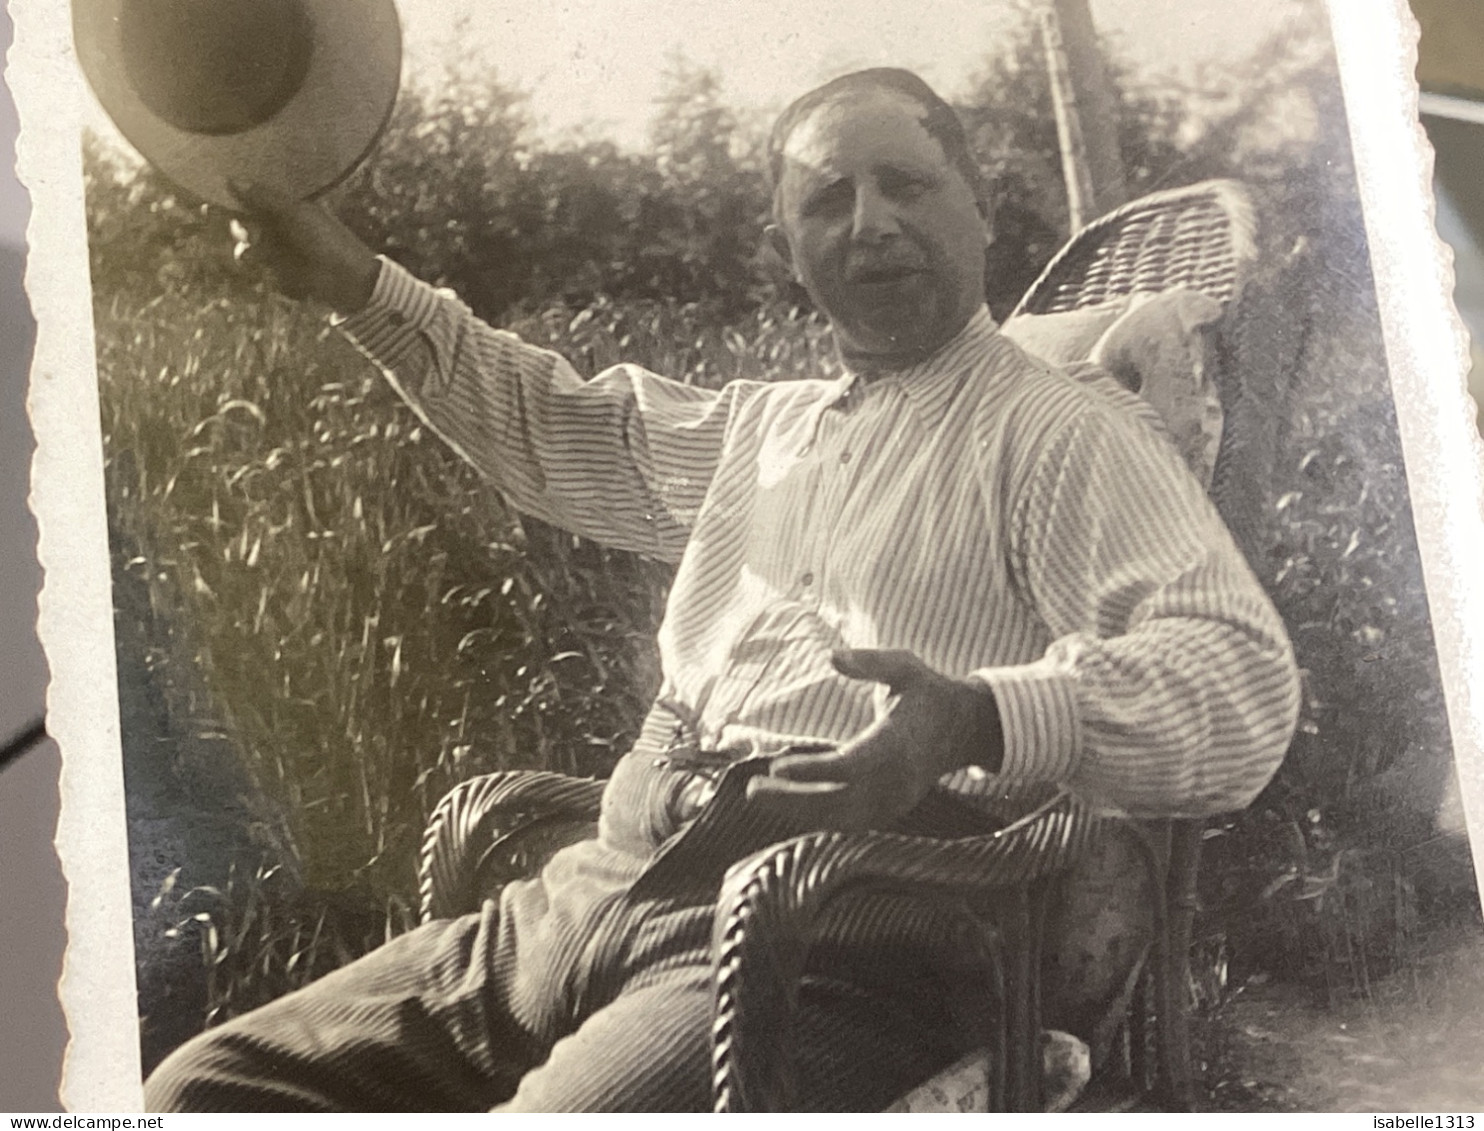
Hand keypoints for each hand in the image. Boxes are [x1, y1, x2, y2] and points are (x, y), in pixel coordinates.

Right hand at [227, 180, 379, 312]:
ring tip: (265, 258)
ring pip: (251, 252)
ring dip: (254, 256)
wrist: (351, 281)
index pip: (252, 199)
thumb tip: (231, 179)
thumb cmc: (327, 240)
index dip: (232, 201)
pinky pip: (267, 275)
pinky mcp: (284, 276)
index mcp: (287, 207)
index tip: (210, 202)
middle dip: (243, 231)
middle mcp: (281, 227)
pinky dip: (275, 277)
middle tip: (251, 235)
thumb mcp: (296, 214)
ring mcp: (282, 253)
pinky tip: (289, 277)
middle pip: (245, 226)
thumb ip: (266, 198)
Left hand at [745, 648, 1003, 831]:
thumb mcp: (905, 667)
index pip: (849, 766)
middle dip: (792, 799)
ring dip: (797, 810)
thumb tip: (833, 656)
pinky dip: (815, 815)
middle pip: (837, 800)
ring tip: (759, 794)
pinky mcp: (889, 810)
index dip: (813, 770)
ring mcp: (894, 801)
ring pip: (839, 817)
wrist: (964, 729)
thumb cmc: (927, 692)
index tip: (778, 766)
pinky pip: (848, 820)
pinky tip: (784, 803)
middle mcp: (895, 780)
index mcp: (897, 745)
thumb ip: (871, 662)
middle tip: (751, 789)